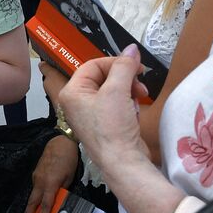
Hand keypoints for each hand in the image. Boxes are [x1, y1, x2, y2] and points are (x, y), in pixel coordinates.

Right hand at [24, 135, 79, 212]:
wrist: (59, 142)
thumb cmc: (68, 159)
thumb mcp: (70, 176)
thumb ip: (64, 189)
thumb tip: (60, 199)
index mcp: (50, 183)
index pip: (45, 204)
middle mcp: (40, 181)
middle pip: (32, 202)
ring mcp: (36, 177)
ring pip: (32, 195)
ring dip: (30, 206)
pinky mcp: (36, 173)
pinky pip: (35, 187)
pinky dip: (35, 196)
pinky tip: (37, 200)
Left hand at [59, 48, 151, 172]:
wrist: (122, 162)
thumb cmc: (112, 128)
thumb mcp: (117, 90)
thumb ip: (124, 66)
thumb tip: (131, 49)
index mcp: (72, 92)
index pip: (93, 65)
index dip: (116, 62)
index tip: (135, 65)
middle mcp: (77, 102)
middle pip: (104, 76)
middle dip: (125, 78)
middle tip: (140, 83)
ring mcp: (91, 114)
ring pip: (113, 90)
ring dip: (129, 90)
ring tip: (140, 98)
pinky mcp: (105, 124)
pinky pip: (117, 104)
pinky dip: (128, 103)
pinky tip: (135, 111)